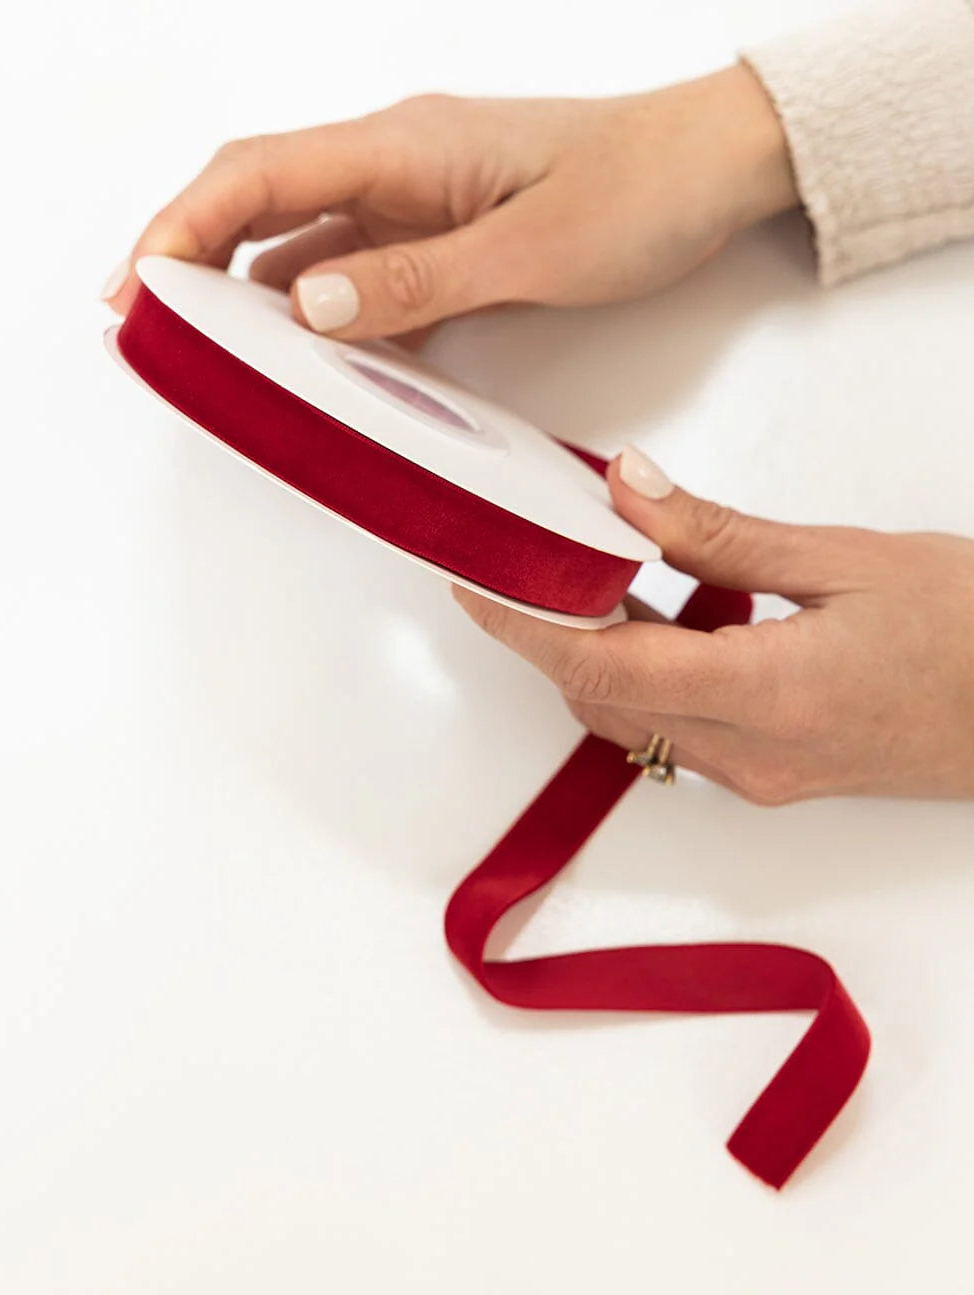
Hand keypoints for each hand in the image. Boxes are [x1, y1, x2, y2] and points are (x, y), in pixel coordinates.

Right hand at [102, 65, 795, 341]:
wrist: (712, 170)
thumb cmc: (639, 192)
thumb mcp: (530, 246)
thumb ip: (418, 278)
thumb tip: (309, 304)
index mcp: (404, 148)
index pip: (259, 176)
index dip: (182, 227)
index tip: (136, 287)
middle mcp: (396, 167)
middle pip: (261, 203)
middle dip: (192, 257)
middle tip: (149, 326)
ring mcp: (418, 202)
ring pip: (305, 243)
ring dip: (252, 292)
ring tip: (212, 352)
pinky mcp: (444, 238)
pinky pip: (362, 275)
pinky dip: (324, 315)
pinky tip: (312, 357)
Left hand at [454, 448, 973, 803]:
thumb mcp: (848, 561)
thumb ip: (721, 534)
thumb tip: (630, 490)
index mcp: (767, 695)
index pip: (600, 665)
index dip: (522, 625)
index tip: (475, 581)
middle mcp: (752, 755)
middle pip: (601, 696)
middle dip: (548, 633)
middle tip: (527, 557)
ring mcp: (763, 774)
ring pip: (632, 720)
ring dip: (594, 654)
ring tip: (588, 574)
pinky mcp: (778, 774)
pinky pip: (675, 730)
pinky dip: (642, 676)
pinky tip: (655, 617)